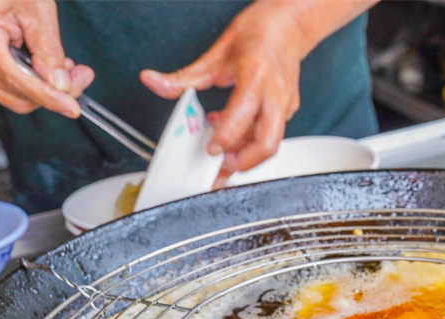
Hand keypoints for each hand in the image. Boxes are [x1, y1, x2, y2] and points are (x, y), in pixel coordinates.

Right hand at [0, 0, 93, 117]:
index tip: (72, 107)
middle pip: (19, 95)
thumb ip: (49, 49)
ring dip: (45, 88)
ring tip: (63, 66)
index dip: (49, 97)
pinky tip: (46, 67)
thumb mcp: (37, 10)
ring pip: (17, 98)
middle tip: (80, 75)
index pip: (17, 80)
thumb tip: (60, 84)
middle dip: (54, 91)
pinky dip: (33, 85)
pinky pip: (10, 90)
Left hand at [140, 7, 303, 172]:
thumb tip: (155, 83)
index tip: (210, 149)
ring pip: (271, 145)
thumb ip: (185, 77)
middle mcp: (275, 94)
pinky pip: (271, 135)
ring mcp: (285, 105)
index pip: (244, 114)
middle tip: (220, 166)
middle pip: (268, 143)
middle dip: (243, 162)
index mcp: (256, 75)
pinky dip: (251, 143)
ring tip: (223, 154)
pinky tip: (234, 135)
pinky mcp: (288, 112)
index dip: (227, 137)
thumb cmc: (258, 34)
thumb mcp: (216, 53)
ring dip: (246, 156)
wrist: (289, 26)